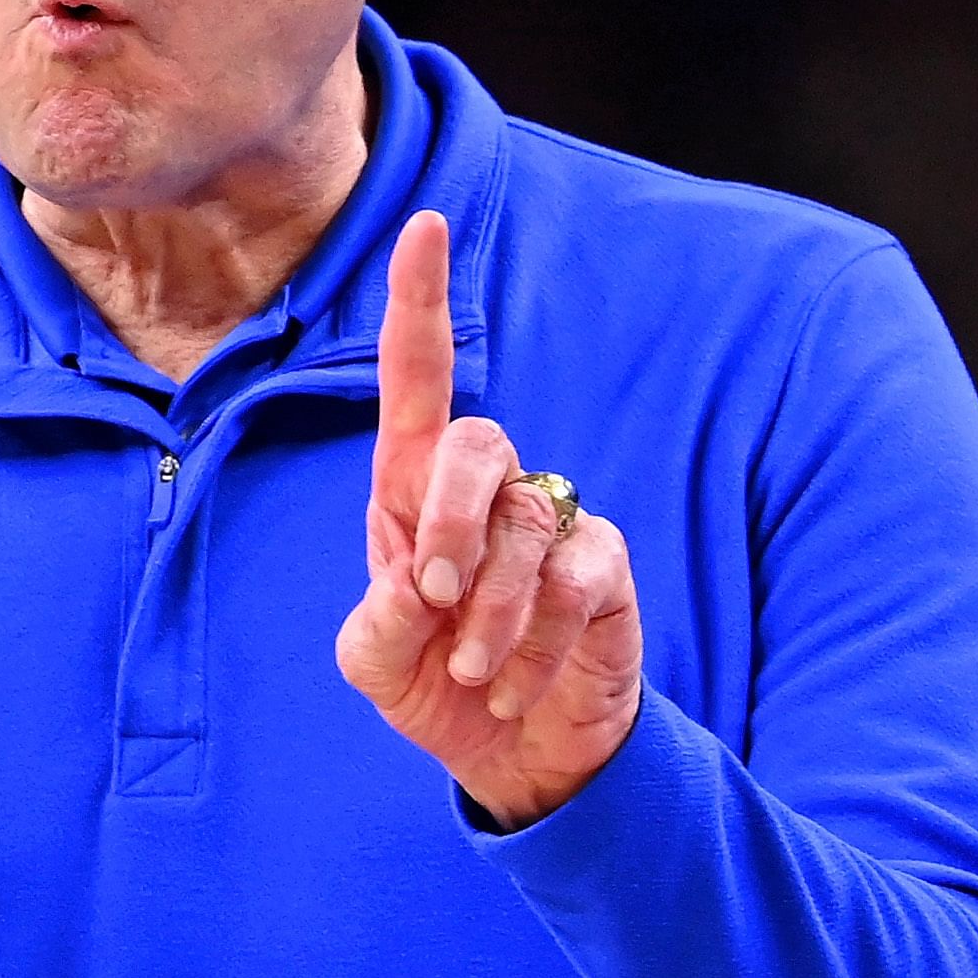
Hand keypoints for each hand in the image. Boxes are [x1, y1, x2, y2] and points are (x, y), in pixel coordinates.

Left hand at [334, 210, 642, 828]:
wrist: (511, 753)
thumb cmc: (431, 683)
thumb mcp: (375, 661)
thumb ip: (379, 623)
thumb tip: (423, 586)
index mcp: (410, 489)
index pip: (416, 380)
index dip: (418, 303)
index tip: (424, 225)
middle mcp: (484, 488)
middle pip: (474, 442)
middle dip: (448, 520)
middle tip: (432, 596)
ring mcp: (551, 519)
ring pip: (526, 526)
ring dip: (491, 614)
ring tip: (472, 673)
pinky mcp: (603, 566)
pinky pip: (576, 578)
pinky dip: (539, 642)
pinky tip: (515, 684)